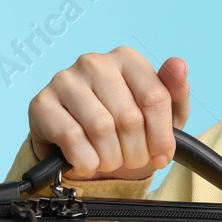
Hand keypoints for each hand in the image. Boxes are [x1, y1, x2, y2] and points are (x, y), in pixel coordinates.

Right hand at [26, 47, 190, 180]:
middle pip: (129, 117)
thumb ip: (176, 91)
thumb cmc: (127, 128)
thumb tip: (179, 64)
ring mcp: (65, 80)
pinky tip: (87, 162)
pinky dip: (85, 161)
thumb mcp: (163, 114)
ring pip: (101, 128)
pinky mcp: (42, 103)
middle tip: (132, 161)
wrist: (83, 150)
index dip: (162, 136)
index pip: (155, 97)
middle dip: (136, 151)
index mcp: (127, 58)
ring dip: (110, 158)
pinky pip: (72, 138)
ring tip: (110, 161)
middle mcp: (94, 62)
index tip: (161, 155)